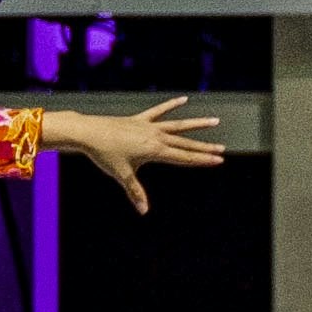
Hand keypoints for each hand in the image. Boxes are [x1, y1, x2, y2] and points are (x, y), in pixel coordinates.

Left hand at [51, 96, 225, 214]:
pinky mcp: (140, 120)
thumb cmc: (105, 155)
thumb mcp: (122, 175)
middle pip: (186, 143)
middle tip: (222, 149)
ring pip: (178, 125)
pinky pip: (159, 111)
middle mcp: (156, 137)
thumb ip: (136, 192)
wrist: (88, 133)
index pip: (184, 157)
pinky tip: (184, 99)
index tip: (219, 160)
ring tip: (214, 121)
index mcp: (155, 151)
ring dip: (197, 124)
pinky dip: (171, 105)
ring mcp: (149, 126)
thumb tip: (143, 211)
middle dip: (205, 148)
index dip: (203, 160)